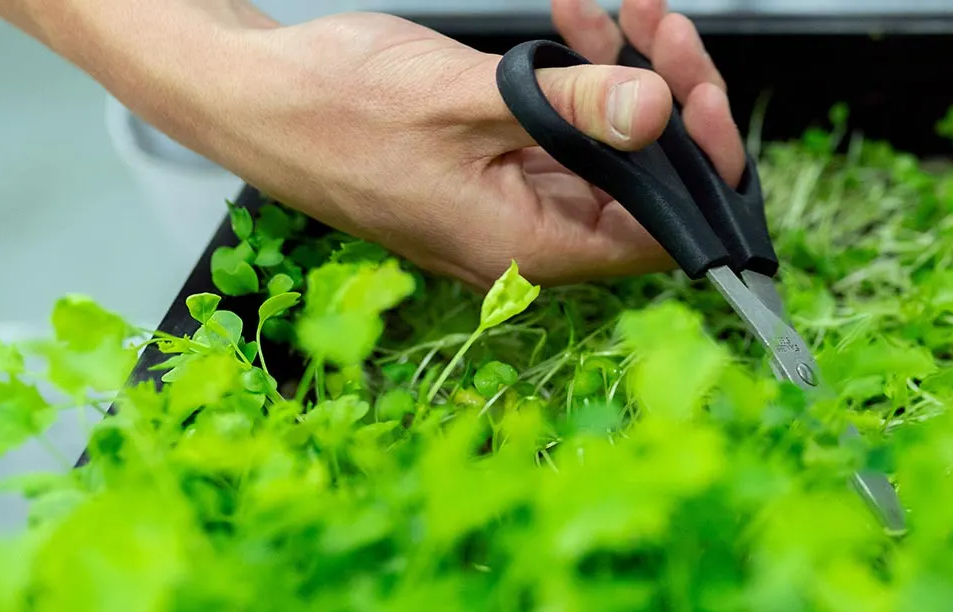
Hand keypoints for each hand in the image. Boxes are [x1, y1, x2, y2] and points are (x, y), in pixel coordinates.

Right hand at [89, 0, 744, 289]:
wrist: (248, 92)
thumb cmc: (332, 109)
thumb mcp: (467, 97)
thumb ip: (572, 107)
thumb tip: (658, 113)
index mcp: (531, 247)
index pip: (662, 232)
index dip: (700, 167)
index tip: (704, 96)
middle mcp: (531, 236)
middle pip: (646, 182)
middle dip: (668, 97)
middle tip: (663, 27)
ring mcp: (514, 200)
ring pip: (611, 146)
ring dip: (627, 73)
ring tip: (624, 9)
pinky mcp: (497, 164)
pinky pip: (566, 127)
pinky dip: (580, 73)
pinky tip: (575, 20)